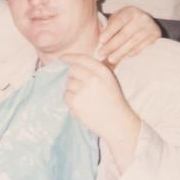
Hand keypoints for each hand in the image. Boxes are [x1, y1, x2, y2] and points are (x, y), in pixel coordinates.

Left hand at [61, 54, 140, 171]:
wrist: (118, 123)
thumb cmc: (114, 102)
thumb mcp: (109, 81)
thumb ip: (95, 72)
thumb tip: (74, 65)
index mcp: (102, 71)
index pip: (82, 58)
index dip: (70, 57)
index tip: (62, 58)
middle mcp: (93, 78)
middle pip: (73, 70)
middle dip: (72, 76)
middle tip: (77, 86)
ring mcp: (83, 89)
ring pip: (68, 83)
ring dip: (72, 90)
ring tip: (84, 99)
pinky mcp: (76, 102)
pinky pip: (66, 96)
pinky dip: (70, 100)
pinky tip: (81, 106)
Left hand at [97, 6, 159, 64]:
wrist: (147, 21)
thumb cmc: (126, 22)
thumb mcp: (118, 19)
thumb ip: (110, 27)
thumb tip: (99, 42)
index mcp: (129, 11)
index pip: (118, 22)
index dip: (109, 31)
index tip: (100, 41)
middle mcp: (141, 17)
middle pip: (124, 34)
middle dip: (111, 46)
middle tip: (100, 54)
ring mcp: (149, 26)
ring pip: (132, 42)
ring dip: (120, 52)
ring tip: (110, 59)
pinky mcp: (155, 35)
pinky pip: (141, 47)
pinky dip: (131, 53)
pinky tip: (123, 58)